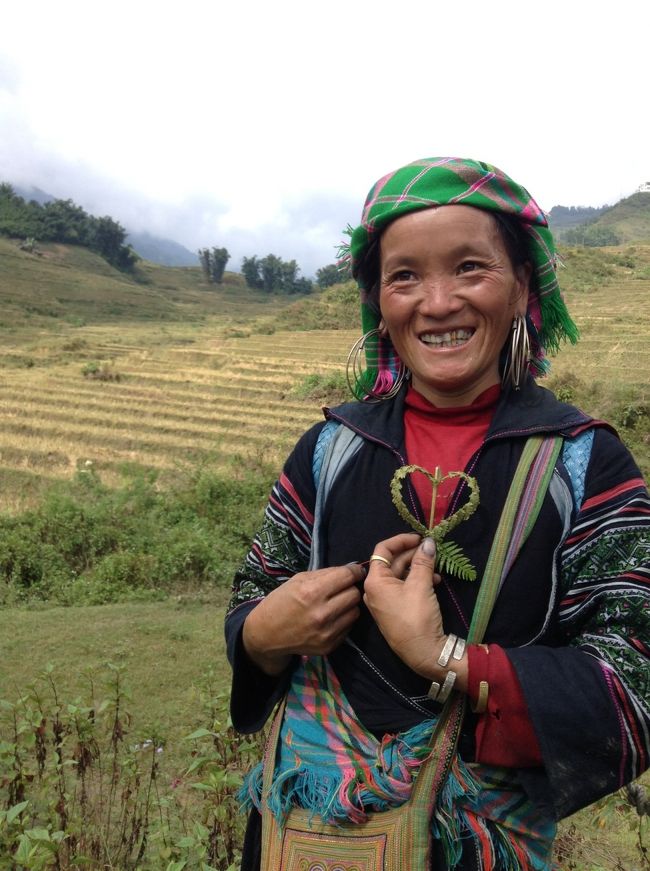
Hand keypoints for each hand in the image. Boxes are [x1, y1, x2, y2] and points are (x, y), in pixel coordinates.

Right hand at [243, 563, 364, 674]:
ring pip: (355, 611)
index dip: (355, 571)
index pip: (347, 577)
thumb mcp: (298, 580)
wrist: (266, 634)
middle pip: (354, 594)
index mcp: (311, 592)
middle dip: (350, 588)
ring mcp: (326, 632)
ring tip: (335, 604)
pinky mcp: (329, 646)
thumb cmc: (281, 602)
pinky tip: (330, 618)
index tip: (355, 570)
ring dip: (348, 605)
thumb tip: (350, 569)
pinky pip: (348, 627)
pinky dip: (343, 620)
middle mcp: (321, 613)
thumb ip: (325, 574)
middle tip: (341, 589)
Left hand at [363, 533, 448, 680]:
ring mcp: (385, 601)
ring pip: (401, 575)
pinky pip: (404, 588)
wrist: (423, 654)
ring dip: (418, 567)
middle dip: (413, 554)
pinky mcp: (395, 610)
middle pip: (393, 562)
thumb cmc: (416, 617)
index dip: (401, 540)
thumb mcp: (421, 585)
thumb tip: (428, 542)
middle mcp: (375, 590)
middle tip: (432, 548)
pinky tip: (435, 580)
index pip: (383, 550)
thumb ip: (424, 561)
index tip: (420, 537)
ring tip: (437, 565)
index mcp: (374, 581)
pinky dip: (418, 580)